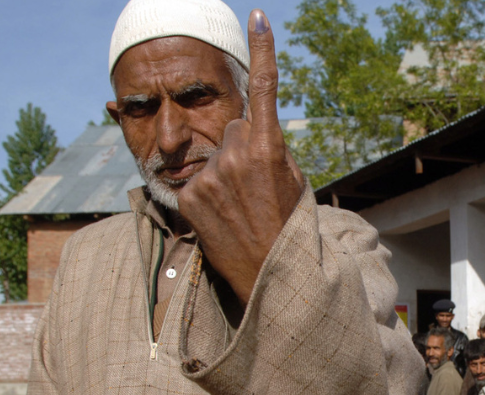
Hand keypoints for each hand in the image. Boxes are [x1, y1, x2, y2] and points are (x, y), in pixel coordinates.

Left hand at [176, 9, 304, 304]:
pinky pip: (199, 180)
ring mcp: (209, 177)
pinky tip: (224, 218)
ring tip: (241, 210)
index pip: (263, 90)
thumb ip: (272, 150)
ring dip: (225, 174)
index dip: (263, 52)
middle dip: (243, 147)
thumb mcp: (294, 184)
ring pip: (216, 155)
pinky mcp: (190, 197)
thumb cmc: (288, 231)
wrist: (269, 279)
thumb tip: (250, 133)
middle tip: (256, 188)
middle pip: (234, 128)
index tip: (257, 18)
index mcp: (268, 149)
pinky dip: (209, 194)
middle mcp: (235, 157)